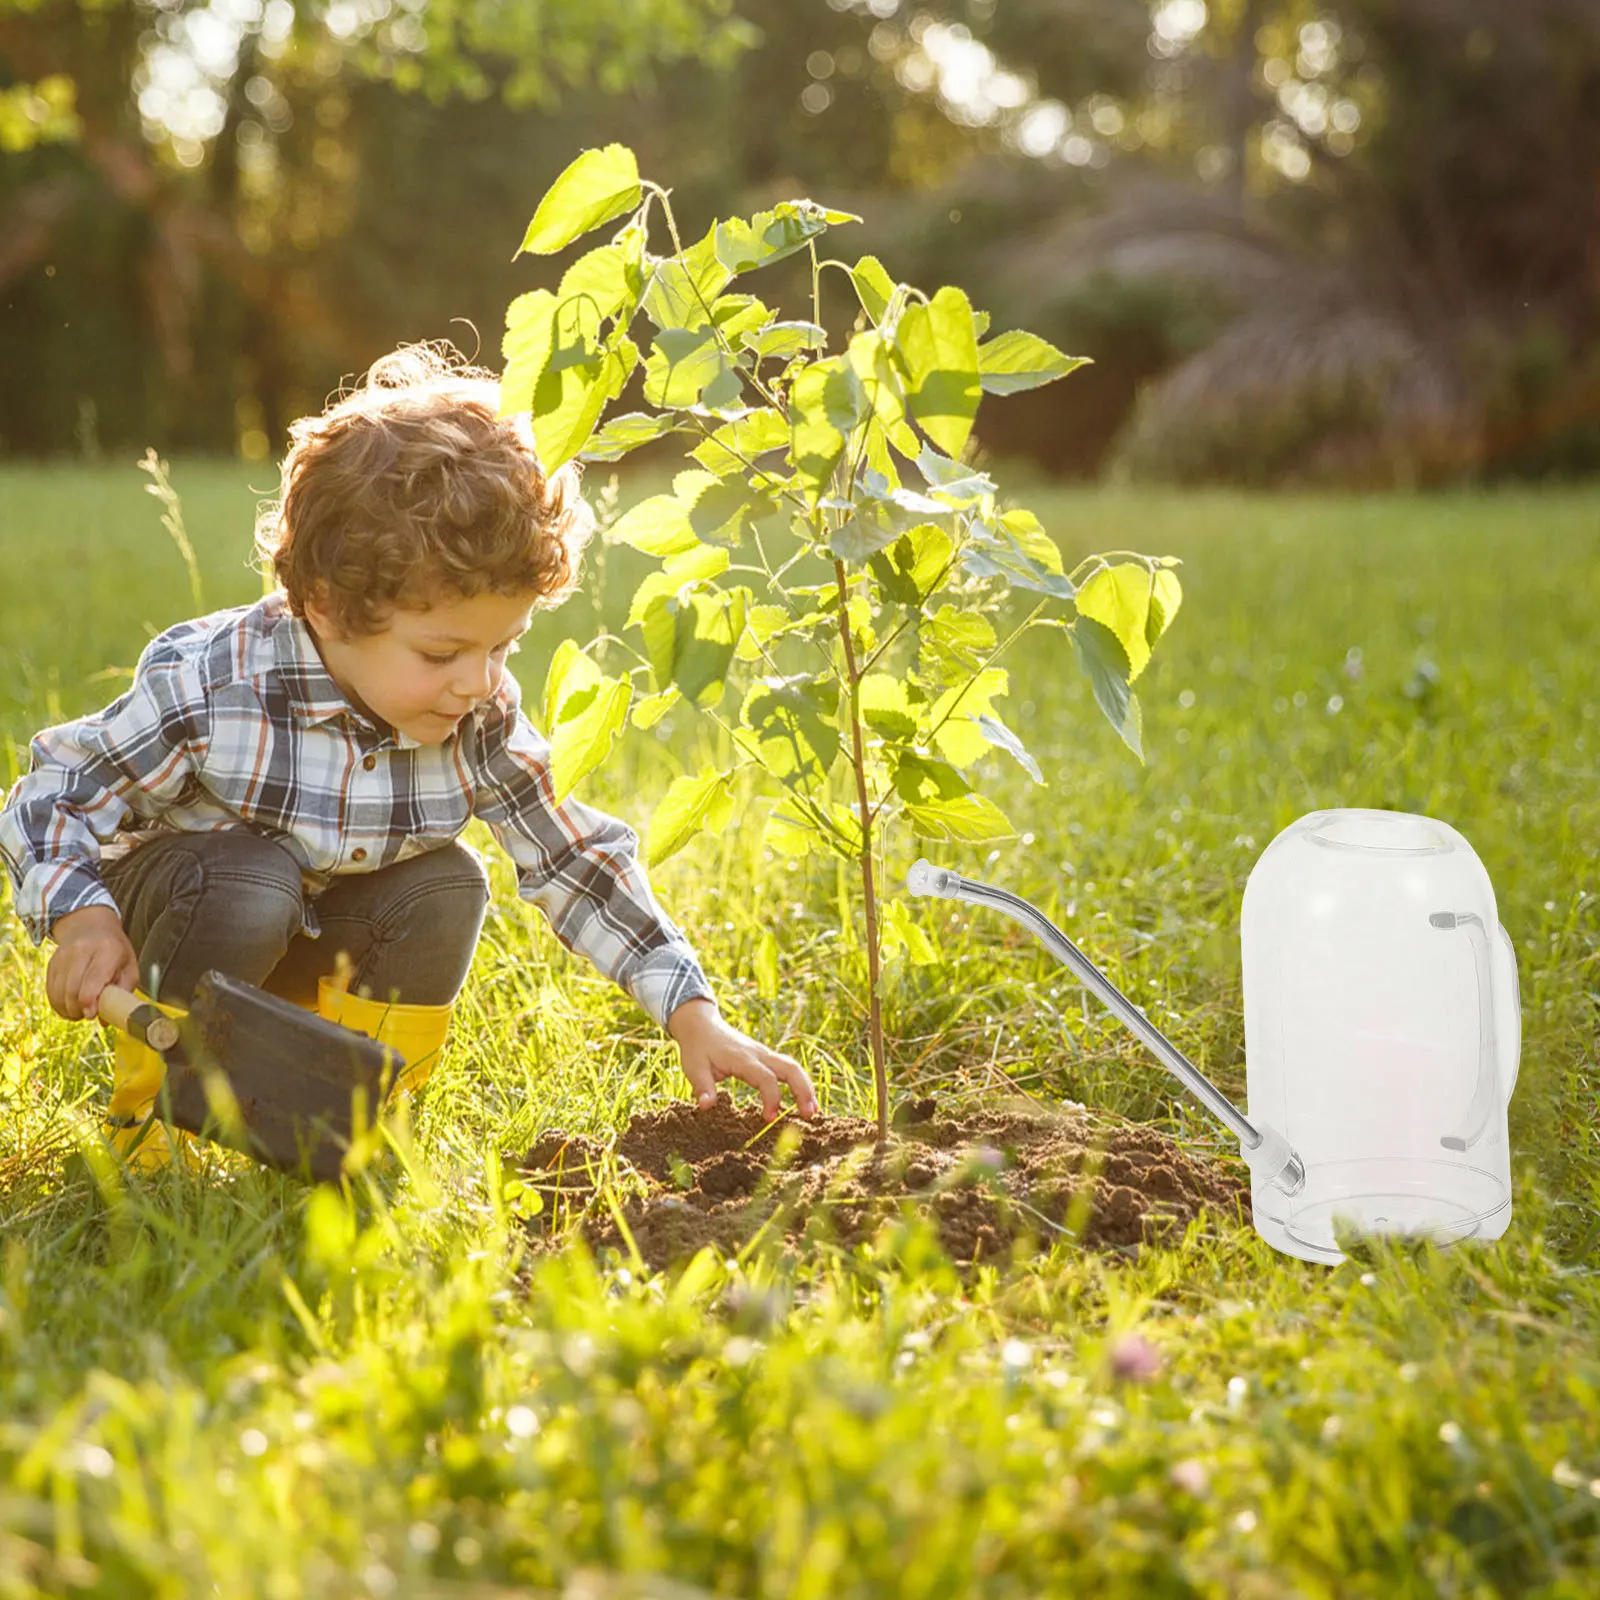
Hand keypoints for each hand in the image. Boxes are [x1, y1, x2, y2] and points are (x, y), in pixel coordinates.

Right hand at [46, 905, 140, 1021]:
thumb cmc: (115, 950)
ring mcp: (63, 956)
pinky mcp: (51, 963)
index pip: (92, 982)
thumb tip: (106, 1020)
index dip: (90, 1004)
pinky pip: (50, 991)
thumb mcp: (129, 966)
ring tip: (80, 1012)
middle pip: (72, 990)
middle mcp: (81, 951)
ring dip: (68, 1010)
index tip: (93, 1015)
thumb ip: (123, 992)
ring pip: (58, 993)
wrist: (90, 926)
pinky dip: (58, 1004)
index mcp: (107, 950)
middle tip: (89, 1014)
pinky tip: (69, 1006)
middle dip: (79, 1010)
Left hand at [666, 998, 817, 1122]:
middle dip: (803, 1091)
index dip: (771, 1098)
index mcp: (742, 1058)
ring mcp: (764, 1054)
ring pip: (793, 1067)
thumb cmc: (697, 1049)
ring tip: (813, 1111)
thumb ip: (702, 1087)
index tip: (769, 1119)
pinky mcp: (765, 1057)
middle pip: (790, 1068)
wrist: (701, 1025)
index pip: (765, 1078)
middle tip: (809, 1115)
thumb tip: (706, 1107)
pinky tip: (804, 1100)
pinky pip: (788, 1068)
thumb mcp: (694, 1068)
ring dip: (806, 1087)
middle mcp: (758, 1054)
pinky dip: (799, 1083)